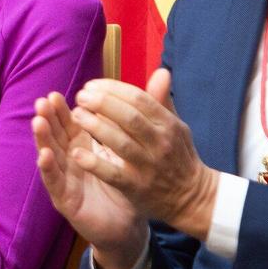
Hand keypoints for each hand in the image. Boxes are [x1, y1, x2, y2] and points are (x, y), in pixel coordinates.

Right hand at [33, 89, 144, 268]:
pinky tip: (45, 155)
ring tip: (38, 121)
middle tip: (44, 100)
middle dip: (49, 117)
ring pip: (51, 155)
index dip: (64, 109)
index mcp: (84, 147)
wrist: (127, 226)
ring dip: (43, 138)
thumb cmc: (128, 185)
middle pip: (56, 135)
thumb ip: (141, 115)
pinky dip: (49, 169)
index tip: (57, 92)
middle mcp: (71, 161)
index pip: (70, 123)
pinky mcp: (66, 201)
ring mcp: (67, 181)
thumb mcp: (132, 150)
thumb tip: (162, 75)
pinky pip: (56, 183)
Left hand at [65, 69, 220, 242]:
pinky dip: (94, 164)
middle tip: (81, 96)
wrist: (191, 197)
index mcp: (168, 125)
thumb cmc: (178, 155)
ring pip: (120, 143)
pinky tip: (76, 152)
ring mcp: (148, 166)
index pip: (140, 99)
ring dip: (95, 127)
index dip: (113, 89)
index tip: (92, 85)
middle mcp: (160, 143)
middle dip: (102, 103)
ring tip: (76, 115)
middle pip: (129, 118)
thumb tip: (161, 71)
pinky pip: (113, 174)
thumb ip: (162, 100)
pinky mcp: (136, 187)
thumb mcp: (176, 126)